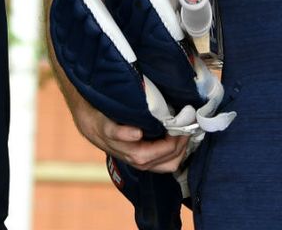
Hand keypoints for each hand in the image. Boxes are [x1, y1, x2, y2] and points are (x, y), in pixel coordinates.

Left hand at [70, 100, 187, 172]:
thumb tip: (188, 127)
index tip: (190, 128)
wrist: (91, 119)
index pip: (173, 162)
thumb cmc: (121, 126)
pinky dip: (127, 136)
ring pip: (144, 155)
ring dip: (160, 143)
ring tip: (172, 124)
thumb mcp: (144, 137)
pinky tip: (136, 132)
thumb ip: (162, 137)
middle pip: (164, 158)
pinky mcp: (106, 132)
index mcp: (145, 160)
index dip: (184, 146)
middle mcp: (134, 159)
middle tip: (185, 123)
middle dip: (178, 142)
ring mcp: (120, 148)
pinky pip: (117, 136)